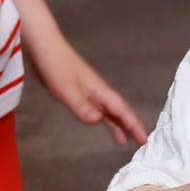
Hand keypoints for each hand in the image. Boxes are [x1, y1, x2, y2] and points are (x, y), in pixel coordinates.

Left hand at [27, 33, 146, 144]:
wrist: (44, 48)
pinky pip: (98, 109)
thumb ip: (82, 106)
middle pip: (120, 111)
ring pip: (109, 111)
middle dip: (132, 126)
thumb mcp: (67, 89)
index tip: (144, 139)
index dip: (133, 125)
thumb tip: (98, 120)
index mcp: (99, 91)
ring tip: (125, 140)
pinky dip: (104, 118)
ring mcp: (90, 92)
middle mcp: (98, 92)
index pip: (121, 110)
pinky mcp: (80, 93)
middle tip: (143, 141)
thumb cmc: (56, 66)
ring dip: (119, 124)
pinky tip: (102, 122)